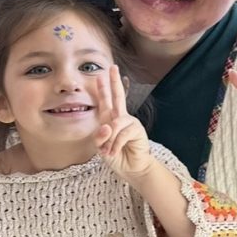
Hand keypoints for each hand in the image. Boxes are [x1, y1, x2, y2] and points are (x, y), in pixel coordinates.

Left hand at [95, 64, 152, 183]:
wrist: (131, 169)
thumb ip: (100, 136)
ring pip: (115, 123)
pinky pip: (122, 133)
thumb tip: (108, 126)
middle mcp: (120, 118)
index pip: (105, 101)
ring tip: (109, 151)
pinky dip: (116, 144)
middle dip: (114, 82)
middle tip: (113, 68)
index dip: (102, 88)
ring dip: (110, 140)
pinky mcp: (137, 130)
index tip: (99, 75)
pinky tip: (115, 152)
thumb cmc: (116, 156)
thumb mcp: (101, 147)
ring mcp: (130, 122)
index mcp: (109, 119)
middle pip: (118, 96)